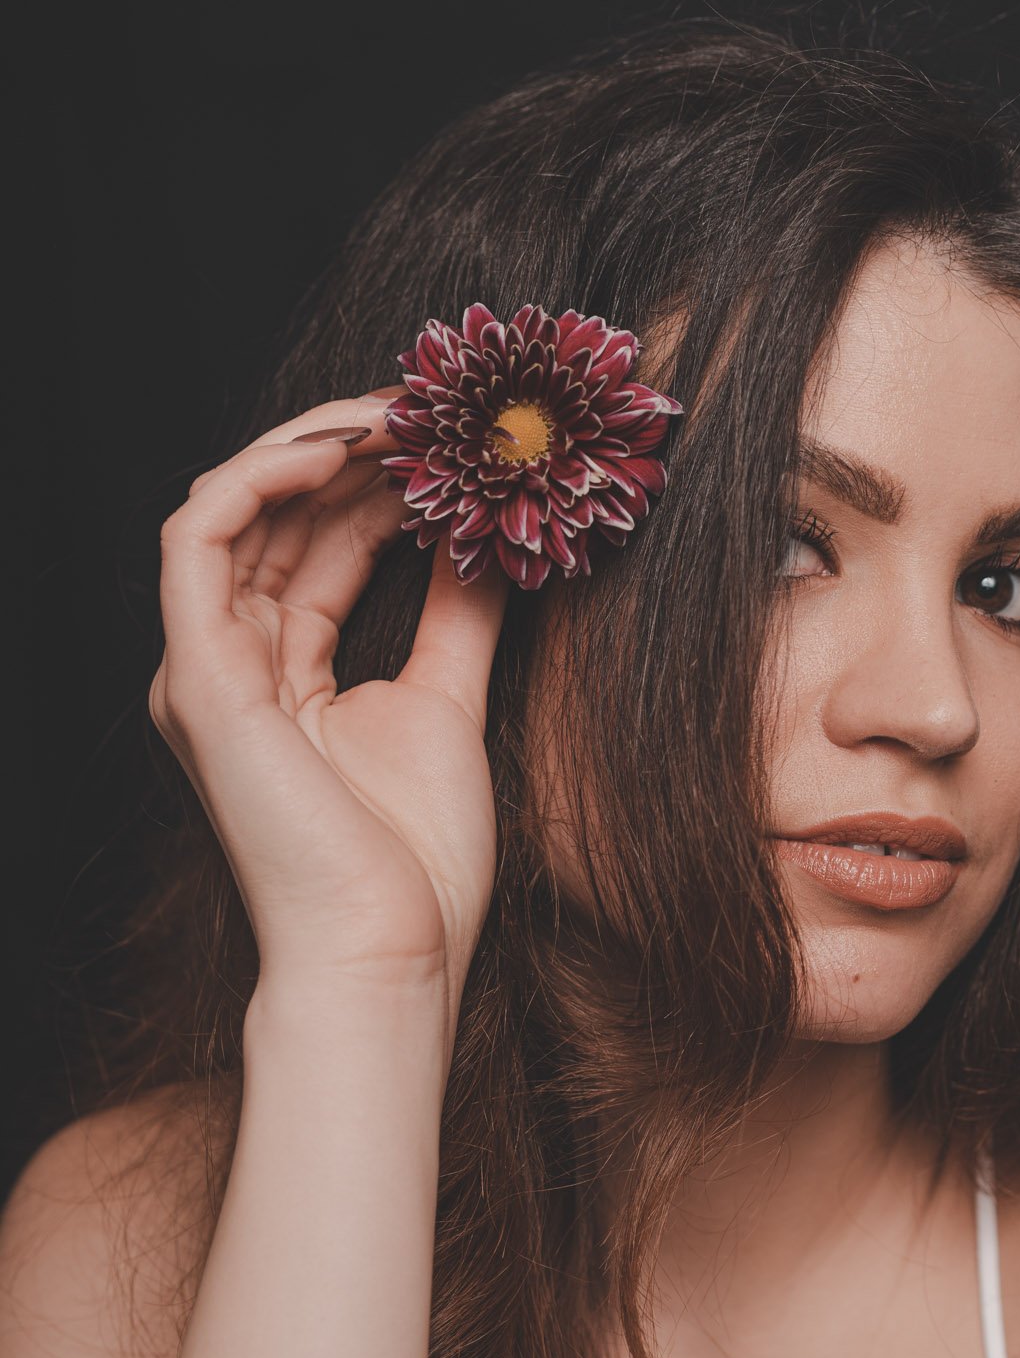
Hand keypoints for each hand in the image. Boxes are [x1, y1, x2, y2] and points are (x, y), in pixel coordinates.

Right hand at [149, 393, 509, 1034]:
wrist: (388, 950)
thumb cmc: (415, 862)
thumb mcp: (447, 704)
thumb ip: (456, 617)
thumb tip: (484, 536)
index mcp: (281, 678)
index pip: (316, 547)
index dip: (377, 482)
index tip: (452, 440)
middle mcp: (231, 666)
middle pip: (278, 519)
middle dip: (355, 452)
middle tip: (435, 407)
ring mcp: (205, 671)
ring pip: (234, 510)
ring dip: (314, 447)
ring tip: (401, 416)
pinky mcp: (197, 679)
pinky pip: (196, 539)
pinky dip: (260, 477)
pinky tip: (339, 448)